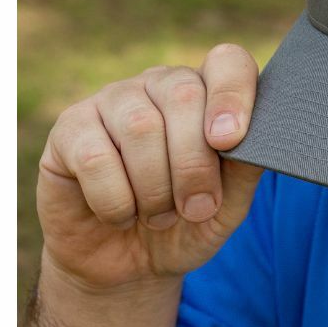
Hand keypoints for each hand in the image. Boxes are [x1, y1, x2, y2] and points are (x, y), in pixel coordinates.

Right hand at [36, 43, 264, 290]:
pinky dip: (117, 201)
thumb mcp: (228, 206)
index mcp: (209, 95)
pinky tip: (122, 216)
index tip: (229, 141)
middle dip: (195, 164)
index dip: (232, 95)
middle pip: (184, 96)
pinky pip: (96, 157)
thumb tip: (256, 138)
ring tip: (160, 217)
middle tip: (197, 208)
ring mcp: (113, 101)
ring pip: (140, 127)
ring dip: (157, 189)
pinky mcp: (70, 128)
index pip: (228, 63)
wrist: (127, 264)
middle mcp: (161, 86)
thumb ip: (245, 170)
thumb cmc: (186, 226)